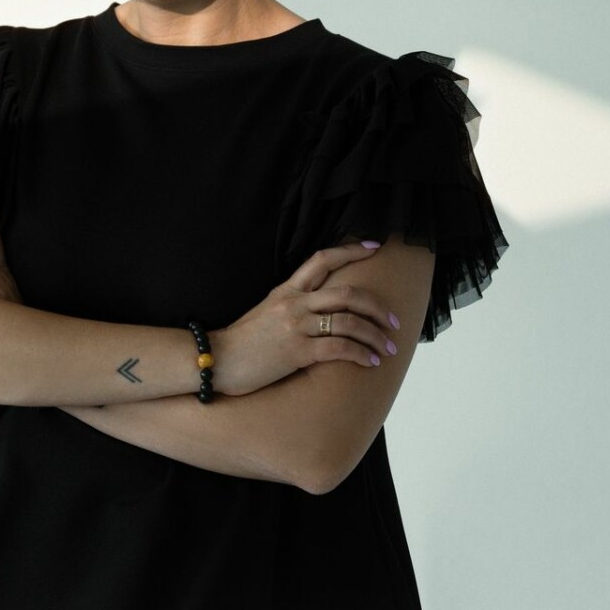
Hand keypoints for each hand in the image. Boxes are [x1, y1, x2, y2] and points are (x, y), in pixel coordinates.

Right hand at [209, 239, 402, 396]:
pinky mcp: (297, 351)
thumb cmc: (242, 342)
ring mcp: (296, 326)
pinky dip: (362, 354)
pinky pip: (340, 348)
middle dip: (377, 307)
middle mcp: (294, 303)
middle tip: (394, 321)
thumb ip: (292, 305)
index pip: (322, 259)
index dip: (351, 251)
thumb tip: (319, 309)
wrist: (216, 360)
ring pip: (349, 322)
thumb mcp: (266, 312)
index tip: (374, 248)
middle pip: (347, 294)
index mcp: (287, 290)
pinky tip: (371, 362)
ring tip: (389, 349)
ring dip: (376, 336)